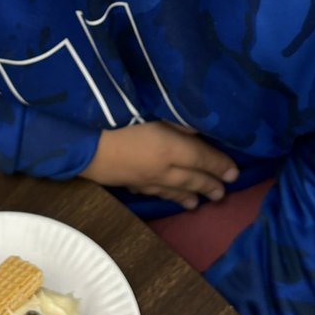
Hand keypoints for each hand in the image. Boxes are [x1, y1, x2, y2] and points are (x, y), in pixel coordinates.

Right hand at [80, 122, 238, 209]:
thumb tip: (195, 129)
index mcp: (171, 149)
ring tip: (197, 204)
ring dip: (187, 197)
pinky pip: (150, 192)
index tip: (234, 173)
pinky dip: (162, 196)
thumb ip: (176, 120)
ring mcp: (143, 179)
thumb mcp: (150, 110)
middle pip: (191, 179)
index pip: (202, 158)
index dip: (219, 165)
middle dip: (209, 185)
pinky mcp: (126, 183)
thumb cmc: (116, 118)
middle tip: (222, 194)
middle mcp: (162, 169)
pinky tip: (162, 196)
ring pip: (171, 191)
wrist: (80, 144)